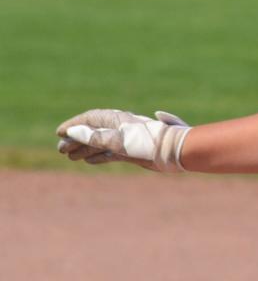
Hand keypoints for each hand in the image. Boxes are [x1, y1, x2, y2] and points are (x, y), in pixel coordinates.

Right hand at [56, 109, 190, 172]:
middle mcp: (120, 128)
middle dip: (76, 139)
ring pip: (100, 143)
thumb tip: (72, 132)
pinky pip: (111, 153)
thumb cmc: (147, 142)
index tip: (59, 132)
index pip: (90, 119)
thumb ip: (95, 137)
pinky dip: (99, 156)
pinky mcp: (132, 152)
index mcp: (117, 120)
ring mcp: (126, 140)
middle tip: (61, 149)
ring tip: (69, 156)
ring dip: (85, 149)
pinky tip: (88, 161)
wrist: (173, 151)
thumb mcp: (118, 140)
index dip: (74, 125)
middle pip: (93, 131)